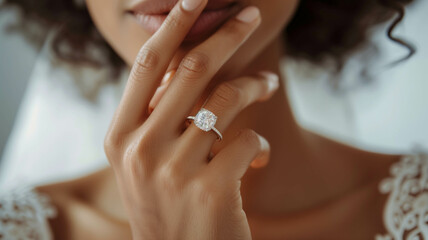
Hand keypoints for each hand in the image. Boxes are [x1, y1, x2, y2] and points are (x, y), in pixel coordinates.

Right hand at [104, 0, 278, 238]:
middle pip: (191, 69)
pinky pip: (249, 140)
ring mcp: (175, 170)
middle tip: (252, 15)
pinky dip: (261, 142)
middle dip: (227, 34)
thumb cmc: (166, 204)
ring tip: (269, 83)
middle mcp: (141, 149)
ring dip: (255, 84)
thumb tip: (187, 64)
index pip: (146, 65)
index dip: (174, 25)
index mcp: (120, 137)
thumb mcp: (145, 161)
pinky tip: (260, 155)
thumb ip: (156, 117)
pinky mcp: (212, 190)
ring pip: (226, 99)